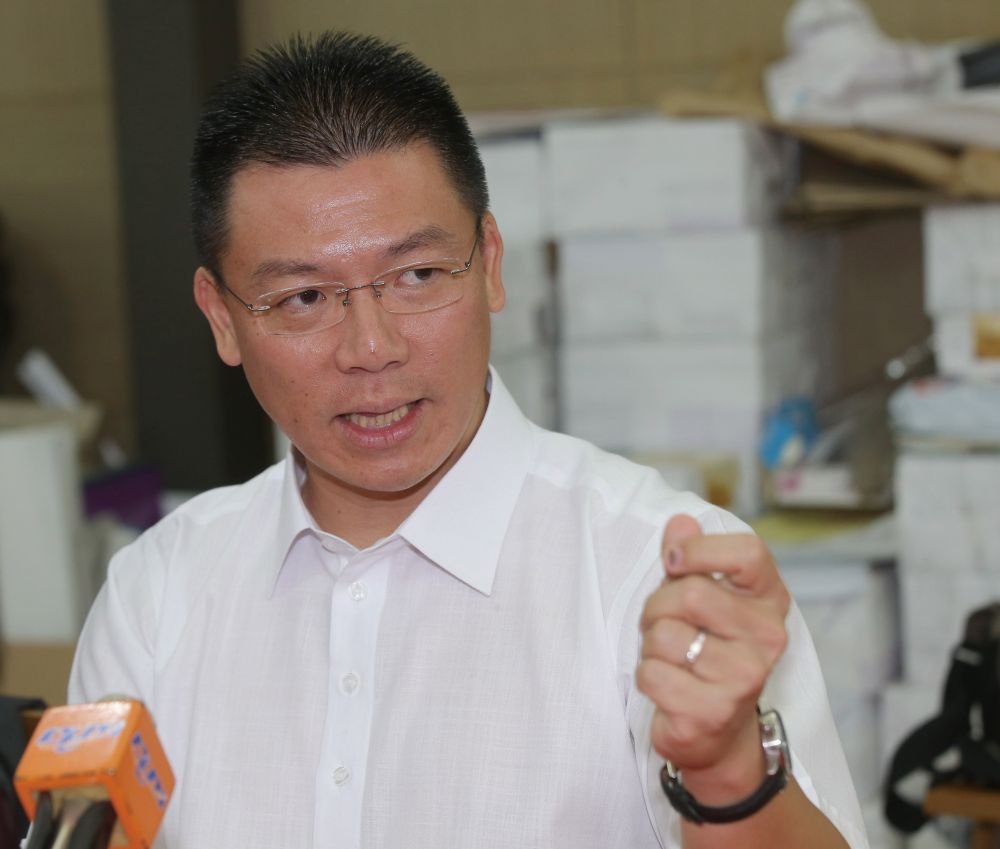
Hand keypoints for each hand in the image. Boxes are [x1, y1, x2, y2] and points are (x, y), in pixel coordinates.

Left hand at [637, 514, 789, 798]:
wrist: (719, 735)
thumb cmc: (708, 652)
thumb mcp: (704, 599)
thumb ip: (691, 559)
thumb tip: (680, 521)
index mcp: (768, 599)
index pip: (748, 551)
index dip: (701, 548)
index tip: (675, 562)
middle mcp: (767, 637)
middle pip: (690, 593)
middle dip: (658, 607)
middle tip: (665, 625)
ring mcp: (744, 678)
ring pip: (664, 635)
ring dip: (651, 647)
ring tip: (670, 659)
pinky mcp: (713, 712)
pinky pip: (652, 674)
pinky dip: (647, 678)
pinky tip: (669, 687)